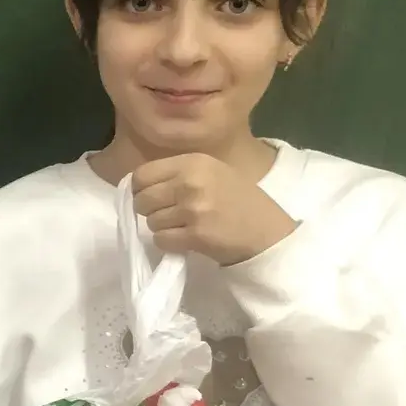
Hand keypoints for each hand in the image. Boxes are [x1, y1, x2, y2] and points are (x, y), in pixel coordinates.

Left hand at [130, 154, 295, 264]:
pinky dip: (168, 243)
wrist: (267, 231)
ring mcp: (193, 209)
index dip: (140, 189)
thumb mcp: (211, 172)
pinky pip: (161, 239)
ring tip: (183, 226)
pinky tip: (186, 239)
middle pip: (142, 199)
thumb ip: (177, 174)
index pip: (142, 175)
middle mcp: (190, 182)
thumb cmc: (238, 200)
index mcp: (193, 162)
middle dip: (149, 210)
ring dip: (162, 227)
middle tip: (169, 214)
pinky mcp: (195, 234)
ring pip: (150, 221)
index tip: (151, 197)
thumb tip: (137, 185)